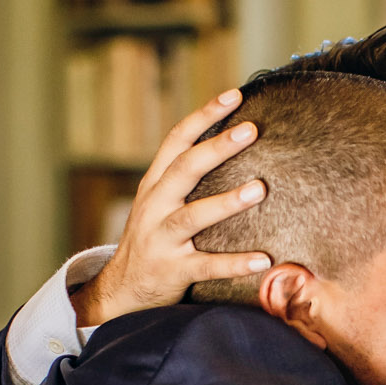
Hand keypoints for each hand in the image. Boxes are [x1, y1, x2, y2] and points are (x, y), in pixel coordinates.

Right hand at [77, 89, 274, 326]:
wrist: (122, 288)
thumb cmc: (153, 238)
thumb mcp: (159, 201)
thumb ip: (185, 176)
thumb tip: (230, 140)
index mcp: (154, 184)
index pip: (177, 141)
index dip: (204, 116)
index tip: (234, 95)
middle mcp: (155, 207)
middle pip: (185, 170)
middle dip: (217, 147)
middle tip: (250, 129)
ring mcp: (162, 239)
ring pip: (193, 216)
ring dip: (226, 202)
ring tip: (259, 189)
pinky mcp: (173, 271)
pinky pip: (207, 266)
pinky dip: (235, 263)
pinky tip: (263, 259)